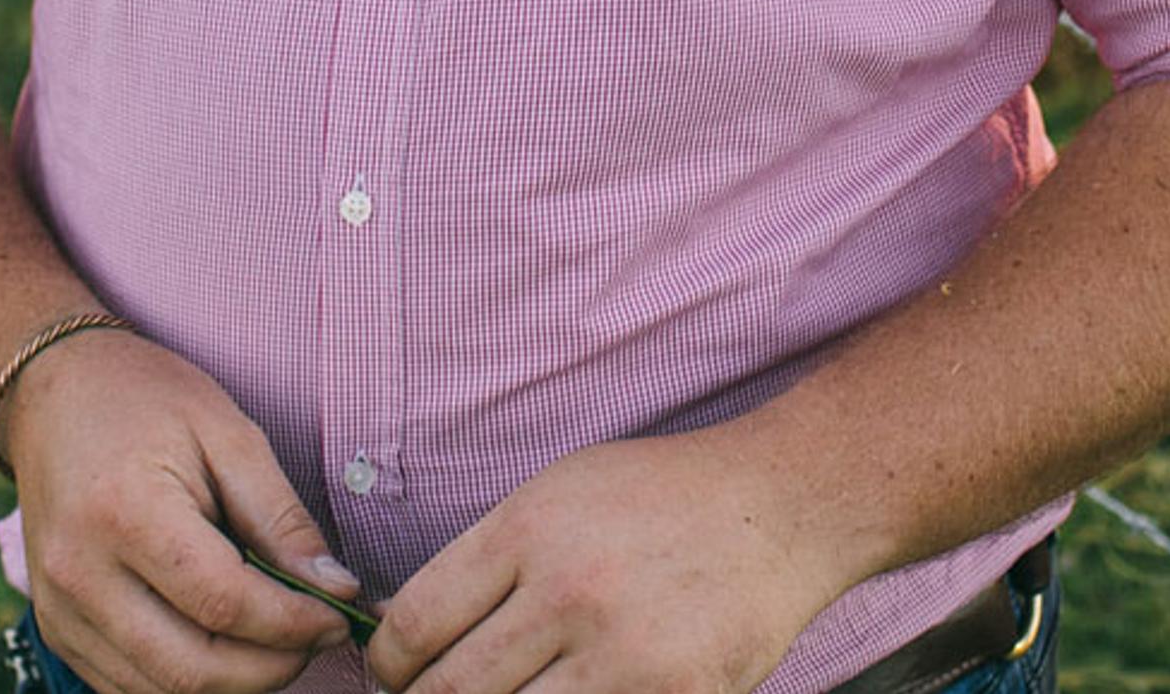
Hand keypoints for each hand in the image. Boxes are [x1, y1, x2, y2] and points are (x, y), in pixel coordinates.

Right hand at [0, 328, 364, 693]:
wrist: (54, 394)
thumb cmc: (148, 401)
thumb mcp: (228, 434)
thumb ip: (281, 519)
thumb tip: (336, 591)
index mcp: (125, 512)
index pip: (224, 604)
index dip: (293, 624)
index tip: (338, 616)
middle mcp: (80, 574)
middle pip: (192, 668)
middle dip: (271, 667)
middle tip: (315, 636)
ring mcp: (61, 611)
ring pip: (163, 692)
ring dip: (235, 683)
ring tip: (276, 639)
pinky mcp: (58, 632)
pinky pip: (131, 688)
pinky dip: (189, 681)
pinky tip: (226, 643)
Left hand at [367, 434, 844, 693]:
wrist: (780, 506)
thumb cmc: (662, 498)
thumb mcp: (561, 494)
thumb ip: (490, 560)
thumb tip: (411, 634)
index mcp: (528, 528)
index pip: (415, 625)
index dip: (389, 669)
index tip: (397, 678)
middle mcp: (567, 589)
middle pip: (452, 692)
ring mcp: (622, 652)